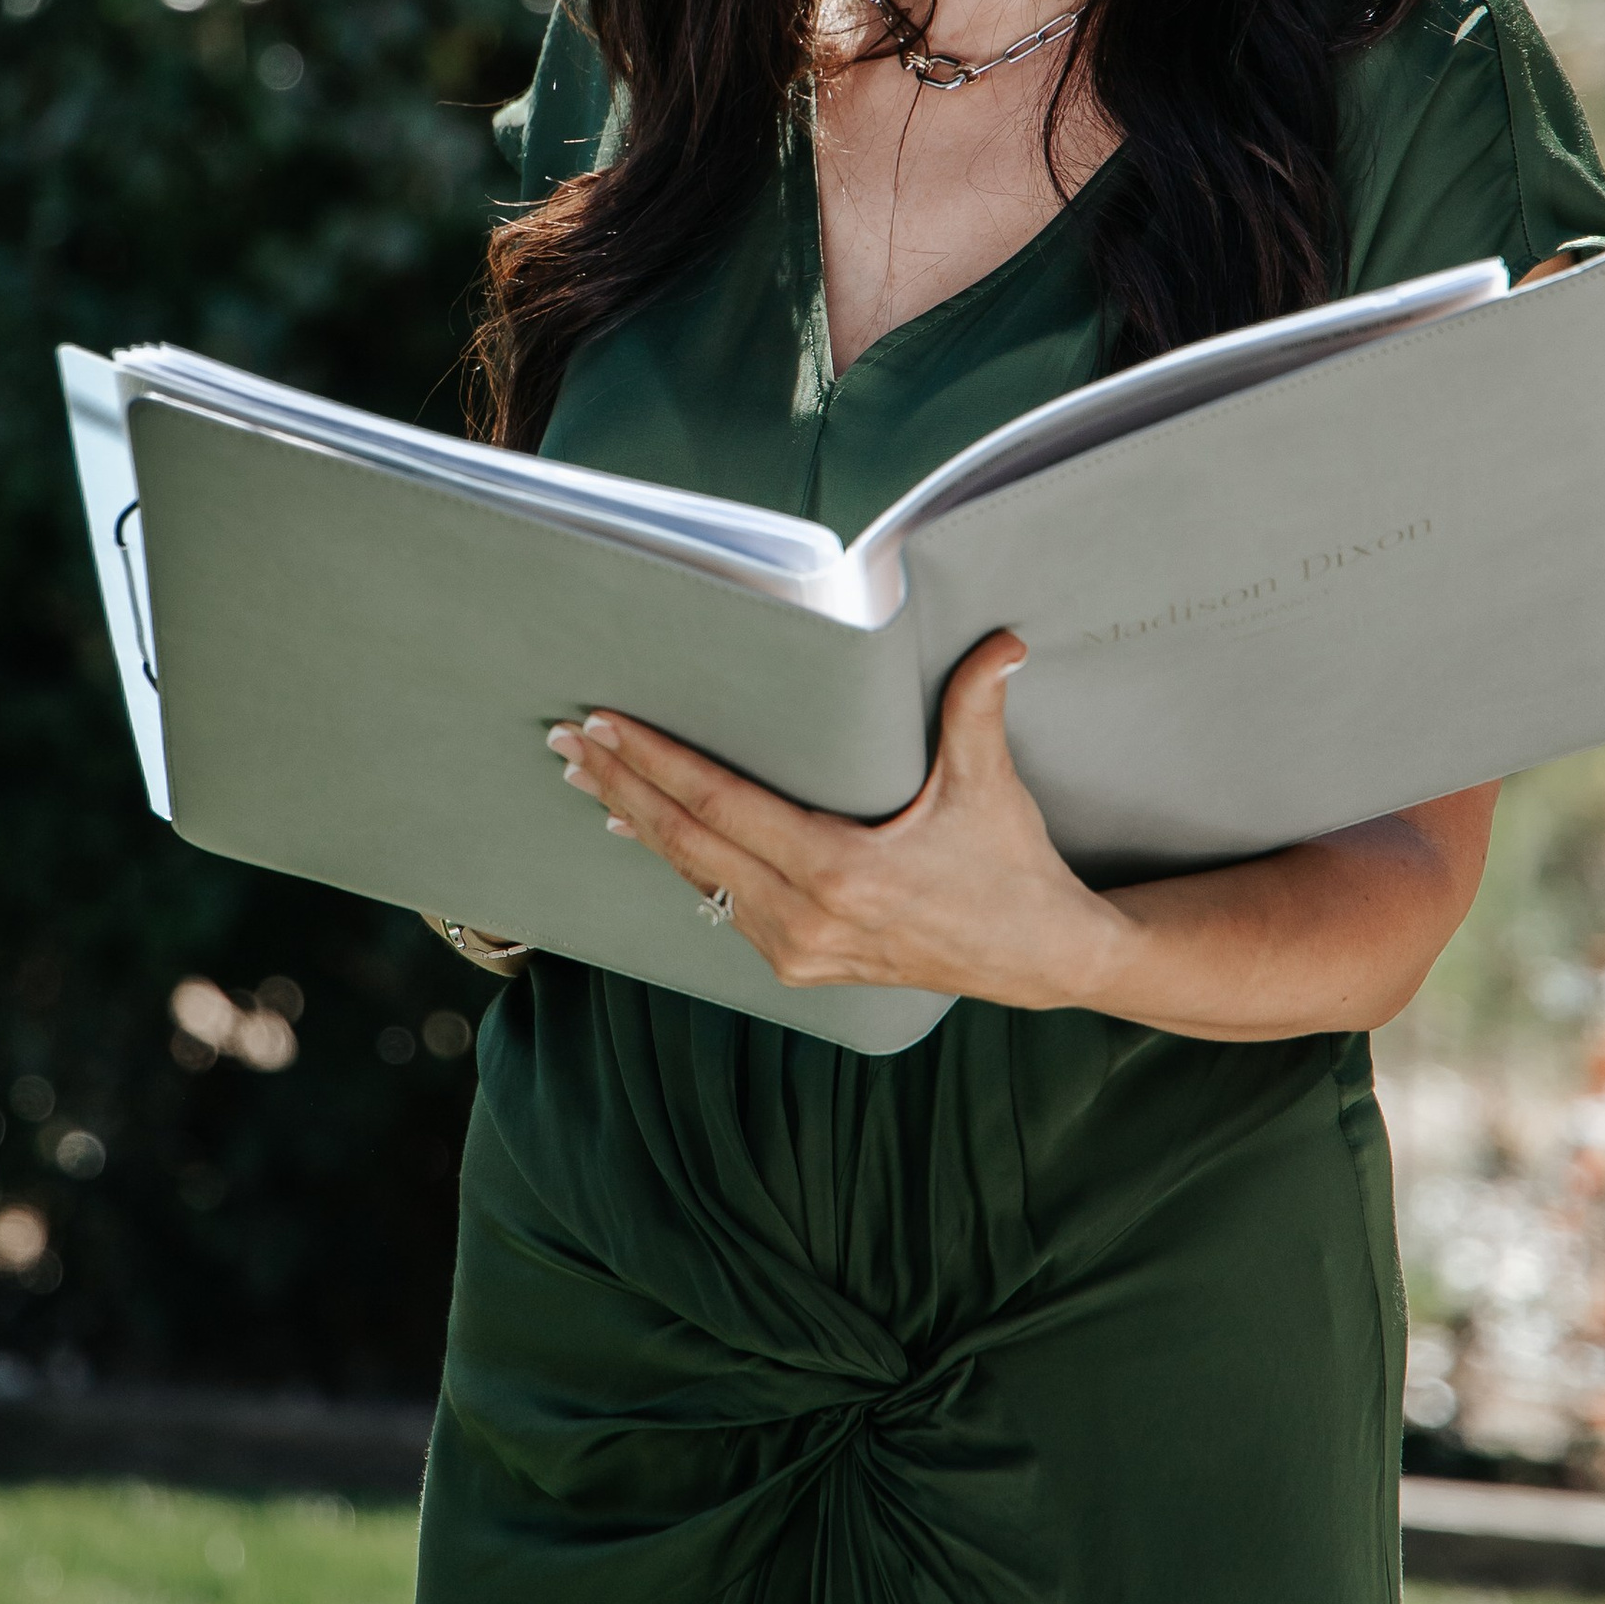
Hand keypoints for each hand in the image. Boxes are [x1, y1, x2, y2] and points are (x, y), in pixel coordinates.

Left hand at [545, 631, 1127, 1008]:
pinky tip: (646, 833)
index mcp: (840, 870)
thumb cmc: (1010, 867)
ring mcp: (797, 948)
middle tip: (567, 740)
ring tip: (588, 777)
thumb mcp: (991, 785)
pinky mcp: (800, 963)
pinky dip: (681, 863)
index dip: (656, 763)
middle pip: (687, 841)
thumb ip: (980, 707)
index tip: (606, 725)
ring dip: (639, 824)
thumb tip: (1004, 640)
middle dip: (620, 786)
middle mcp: (805, 917)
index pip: (720, 805)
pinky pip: (723, 903)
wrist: (1036, 958)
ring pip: (697, 876)